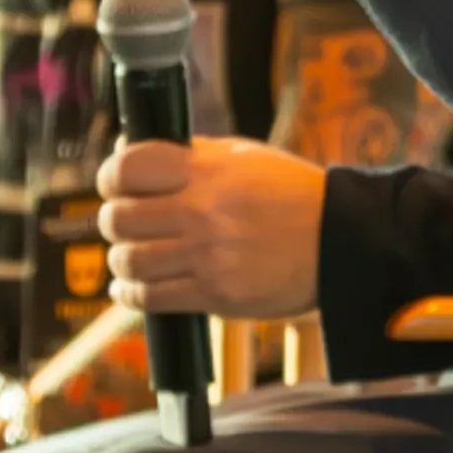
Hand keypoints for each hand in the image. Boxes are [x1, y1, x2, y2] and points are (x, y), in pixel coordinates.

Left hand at [97, 137, 325, 318]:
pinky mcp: (216, 294)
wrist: (340, 240)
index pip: (128, 168)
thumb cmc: (291, 194)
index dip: (112, 178)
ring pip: (129, 261)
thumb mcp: (245, 157)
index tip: (117, 187)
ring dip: (124, 262)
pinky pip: (150, 297)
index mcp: (207, 170)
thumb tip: (127, 155)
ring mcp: (208, 255)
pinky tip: (133, 288)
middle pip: (118, 219)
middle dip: (114, 222)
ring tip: (135, 258)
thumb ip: (190, 154)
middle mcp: (202, 211)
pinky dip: (132, 295)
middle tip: (126, 226)